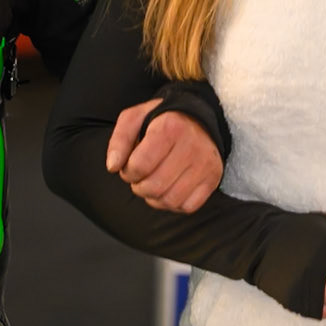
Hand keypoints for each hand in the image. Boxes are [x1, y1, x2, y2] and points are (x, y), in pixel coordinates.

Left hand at [105, 100, 223, 213]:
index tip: (131, 166)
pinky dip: (174, 204)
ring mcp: (205, 164)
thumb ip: (119, 140)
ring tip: (154, 183)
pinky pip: (188, 207)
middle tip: (141, 177)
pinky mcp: (213, 179)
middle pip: (154, 187)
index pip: (140, 165)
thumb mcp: (135, 118)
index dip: (128, 172)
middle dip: (139, 187)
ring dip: (155, 198)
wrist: (198, 119)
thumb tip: (113, 166)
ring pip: (170, 200)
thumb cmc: (162, 121)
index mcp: (170, 128)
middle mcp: (191, 146)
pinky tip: (169, 189)